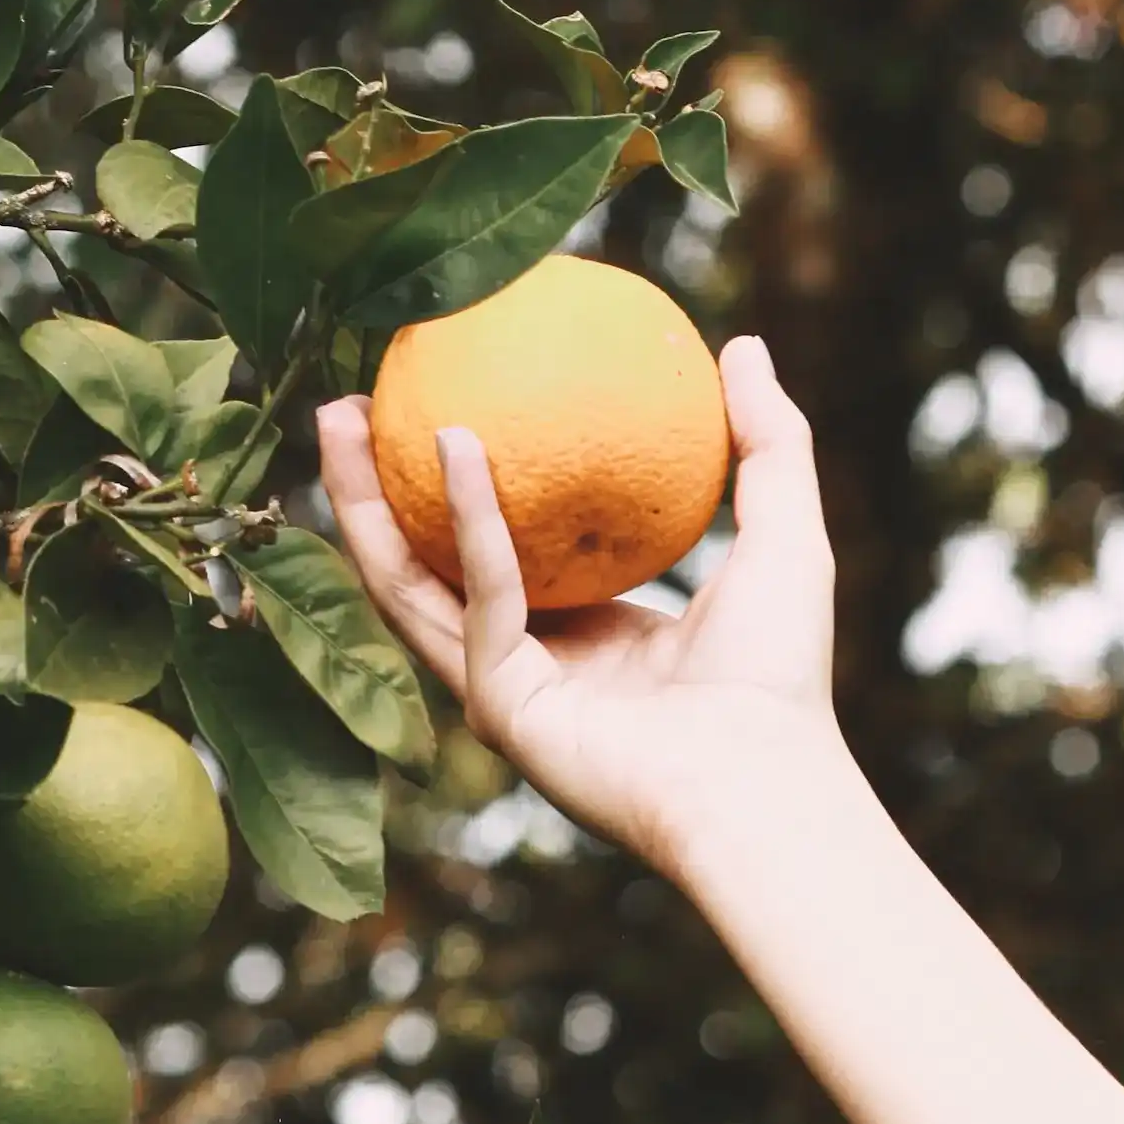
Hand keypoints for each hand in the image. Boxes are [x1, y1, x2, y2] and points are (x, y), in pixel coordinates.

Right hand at [318, 334, 844, 876]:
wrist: (763, 779)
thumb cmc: (781, 674)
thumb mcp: (782, 529)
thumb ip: (767, 441)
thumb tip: (743, 344)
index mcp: (579, 633)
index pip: (494, 551)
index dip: (454, 482)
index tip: (434, 398)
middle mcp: (526, 660)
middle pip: (422, 561)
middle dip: (372, 484)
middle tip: (353, 399)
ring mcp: (501, 686)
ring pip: (408, 582)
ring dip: (366, 498)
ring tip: (341, 416)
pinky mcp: (497, 703)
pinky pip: (479, 592)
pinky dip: (467, 518)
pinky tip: (455, 443)